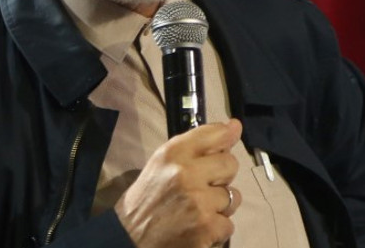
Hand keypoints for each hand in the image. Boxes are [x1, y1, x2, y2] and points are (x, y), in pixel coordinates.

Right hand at [114, 119, 242, 247]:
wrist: (130, 237)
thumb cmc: (147, 198)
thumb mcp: (161, 164)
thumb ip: (196, 146)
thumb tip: (234, 127)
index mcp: (172, 154)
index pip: (213, 134)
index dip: (226, 135)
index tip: (232, 132)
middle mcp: (186, 173)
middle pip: (230, 164)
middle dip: (221, 176)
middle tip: (202, 186)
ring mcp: (199, 201)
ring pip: (233, 197)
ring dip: (219, 206)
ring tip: (197, 210)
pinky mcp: (207, 227)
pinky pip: (229, 223)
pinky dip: (215, 228)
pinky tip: (197, 227)